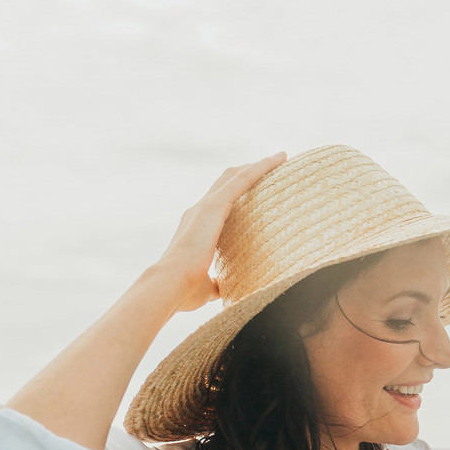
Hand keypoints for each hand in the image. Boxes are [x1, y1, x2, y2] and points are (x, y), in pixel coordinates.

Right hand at [155, 153, 285, 310]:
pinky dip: (260, 168)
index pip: (219, 202)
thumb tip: (220, 289)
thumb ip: (214, 282)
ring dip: (259, 165)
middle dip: (248, 171)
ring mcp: (205, 206)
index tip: (254, 188)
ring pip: (236, 176)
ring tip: (281, 158)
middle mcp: (199, 211)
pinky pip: (242, 180)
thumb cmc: (184, 291)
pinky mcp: (213, 206)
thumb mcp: (204, 287)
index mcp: (196, 227)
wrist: (169, 285)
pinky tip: (278, 160)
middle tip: (272, 165)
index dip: (235, 192)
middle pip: (227, 181)